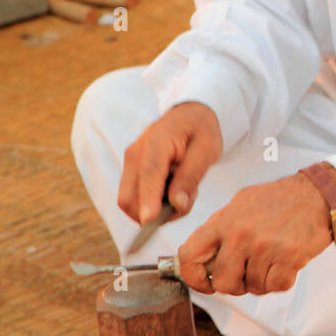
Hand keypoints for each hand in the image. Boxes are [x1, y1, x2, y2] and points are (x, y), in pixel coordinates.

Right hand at [117, 101, 222, 224]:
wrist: (188, 115)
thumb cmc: (200, 130)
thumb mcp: (207, 150)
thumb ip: (191, 177)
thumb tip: (177, 204)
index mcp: (156, 141)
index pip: (149, 174)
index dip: (148, 199)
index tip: (149, 221)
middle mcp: (135, 153)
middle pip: (129, 197)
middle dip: (154, 213)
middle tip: (186, 201)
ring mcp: (130, 163)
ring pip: (131, 202)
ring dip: (157, 209)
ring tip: (184, 191)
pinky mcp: (131, 172)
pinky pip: (136, 198)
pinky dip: (154, 204)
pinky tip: (174, 190)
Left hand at [177, 174, 332, 295]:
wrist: (318, 194)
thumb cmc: (280, 200)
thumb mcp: (241, 204)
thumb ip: (220, 229)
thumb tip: (201, 255)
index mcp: (224, 221)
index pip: (189, 255)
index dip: (192, 277)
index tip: (205, 282)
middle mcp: (241, 234)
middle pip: (223, 282)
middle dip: (235, 284)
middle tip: (246, 274)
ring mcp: (265, 247)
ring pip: (252, 287)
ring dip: (261, 281)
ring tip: (271, 261)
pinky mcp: (289, 257)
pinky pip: (275, 286)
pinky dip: (280, 281)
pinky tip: (285, 263)